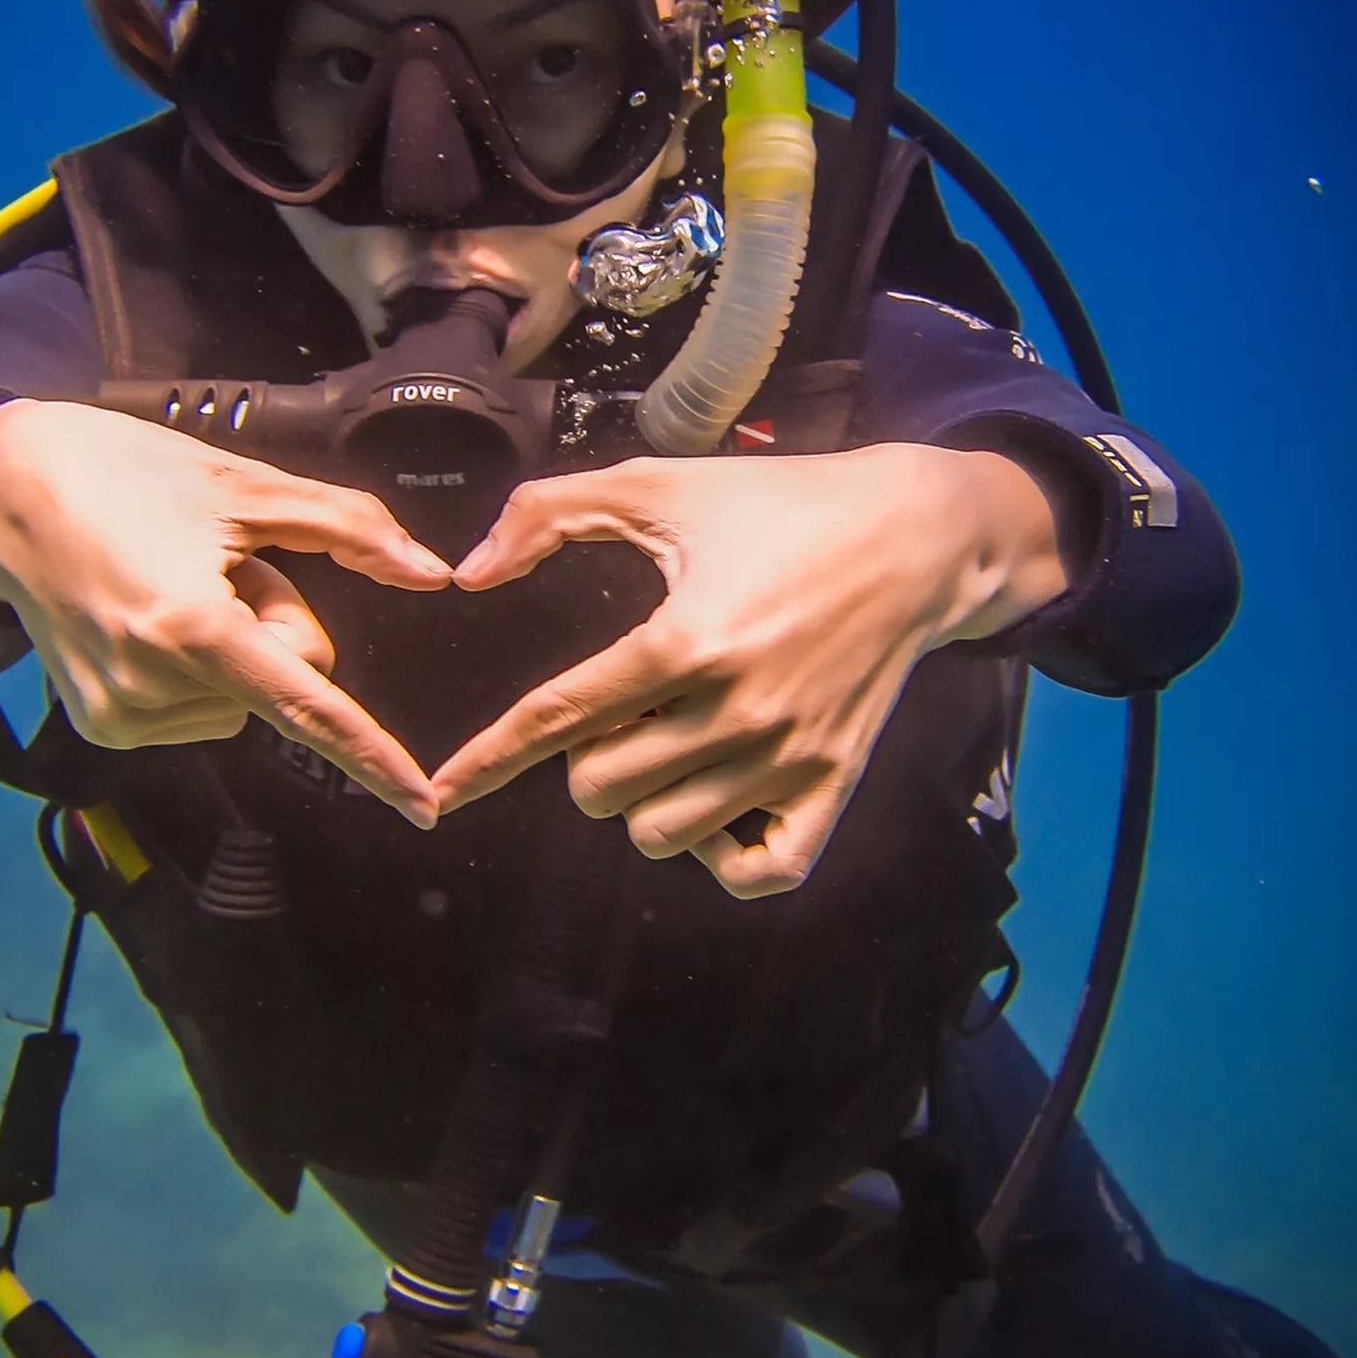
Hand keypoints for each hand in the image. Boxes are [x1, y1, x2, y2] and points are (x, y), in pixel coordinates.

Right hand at [0, 400, 450, 823]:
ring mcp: (118, 714)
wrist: (5, 491)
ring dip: (232, 648)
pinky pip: (198, 713)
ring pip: (244, 703)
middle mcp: (148, 684)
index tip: (422, 805)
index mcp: (191, 624)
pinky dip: (193, 672)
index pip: (306, 703)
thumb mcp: (244, 485)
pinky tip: (147, 618)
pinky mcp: (100, 727)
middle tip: (211, 563)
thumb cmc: (125, 472)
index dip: (372, 756)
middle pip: (287, 683)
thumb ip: (348, 527)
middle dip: (278, 625)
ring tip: (170, 585)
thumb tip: (431, 574)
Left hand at [431, 446, 1068, 896]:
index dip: (489, 759)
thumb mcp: (661, 484)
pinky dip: (722, 858)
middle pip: (601, 790)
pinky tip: (712, 808)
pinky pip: (761, 873)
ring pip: (664, 835)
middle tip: (622, 709)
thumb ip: (550, 514)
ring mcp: (791, 756)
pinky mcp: (836, 783)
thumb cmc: (780, 505)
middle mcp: (738, 709)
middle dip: (585, 756)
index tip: (441, 791)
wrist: (915, 535)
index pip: (559, 718)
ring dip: (643, 800)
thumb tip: (471, 572)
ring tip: (667, 744)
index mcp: (685, 637)